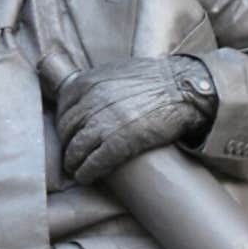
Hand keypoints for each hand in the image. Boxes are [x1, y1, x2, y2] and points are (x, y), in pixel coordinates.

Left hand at [56, 56, 215, 183]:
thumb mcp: (116, 71)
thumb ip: (98, 84)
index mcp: (86, 82)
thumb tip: (88, 98)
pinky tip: (86, 177)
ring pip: (76, 149)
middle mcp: (89, 102)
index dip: (65, 125)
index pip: (63, 109)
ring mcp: (102, 124)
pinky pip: (93, 162)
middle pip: (66, 130)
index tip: (69, 134)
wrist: (184, 89)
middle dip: (67, 144)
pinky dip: (86, 172)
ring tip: (76, 169)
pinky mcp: (117, 144)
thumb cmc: (155, 78)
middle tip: (72, 154)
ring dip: (73, 162)